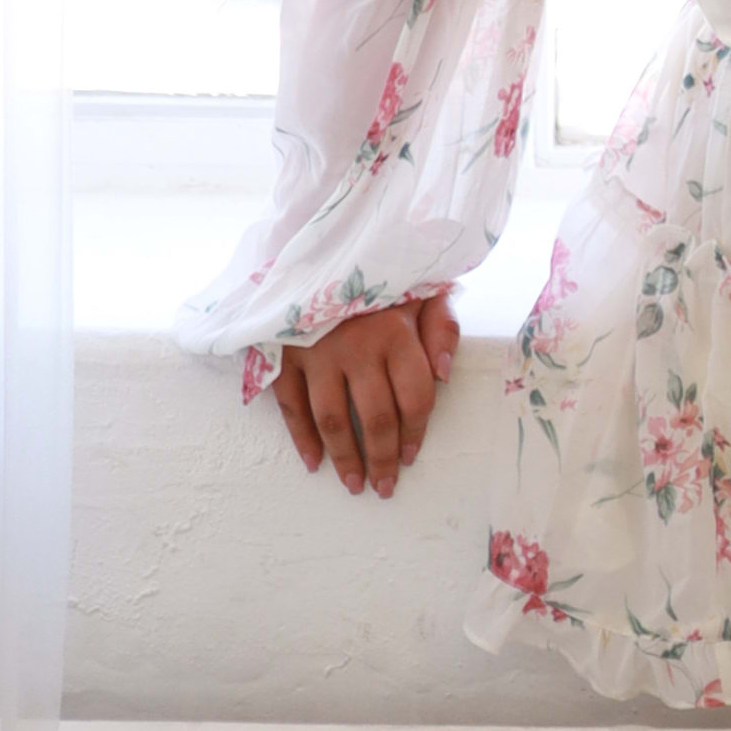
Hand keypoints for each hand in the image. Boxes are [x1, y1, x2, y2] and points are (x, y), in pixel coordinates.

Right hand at [274, 287, 459, 500]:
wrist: (321, 243)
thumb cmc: (379, 271)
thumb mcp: (422, 285)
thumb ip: (441, 325)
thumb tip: (445, 373)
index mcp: (395, 330)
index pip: (414, 396)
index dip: (416, 431)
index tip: (411, 455)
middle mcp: (357, 347)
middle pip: (376, 417)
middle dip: (382, 458)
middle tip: (385, 487)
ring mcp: (318, 353)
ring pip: (333, 420)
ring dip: (345, 457)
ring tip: (355, 484)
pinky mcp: (285, 355)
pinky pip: (292, 406)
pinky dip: (302, 438)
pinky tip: (314, 462)